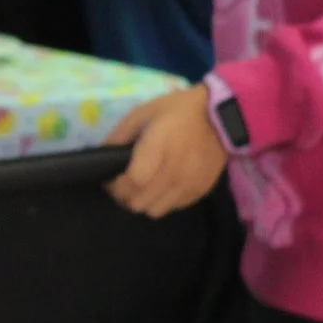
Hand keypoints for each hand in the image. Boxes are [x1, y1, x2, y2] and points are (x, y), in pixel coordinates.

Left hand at [104, 86, 227, 215]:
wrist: (221, 117)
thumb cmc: (177, 111)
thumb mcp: (142, 113)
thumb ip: (119, 136)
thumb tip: (102, 158)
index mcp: (158, 148)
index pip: (132, 182)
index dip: (115, 186)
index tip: (110, 180)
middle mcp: (175, 171)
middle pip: (140, 202)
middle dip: (125, 196)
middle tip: (125, 184)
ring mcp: (190, 183)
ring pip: (155, 210)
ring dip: (144, 202)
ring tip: (144, 188)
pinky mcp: (201, 190)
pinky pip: (174, 207)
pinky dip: (163, 200)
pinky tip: (164, 186)